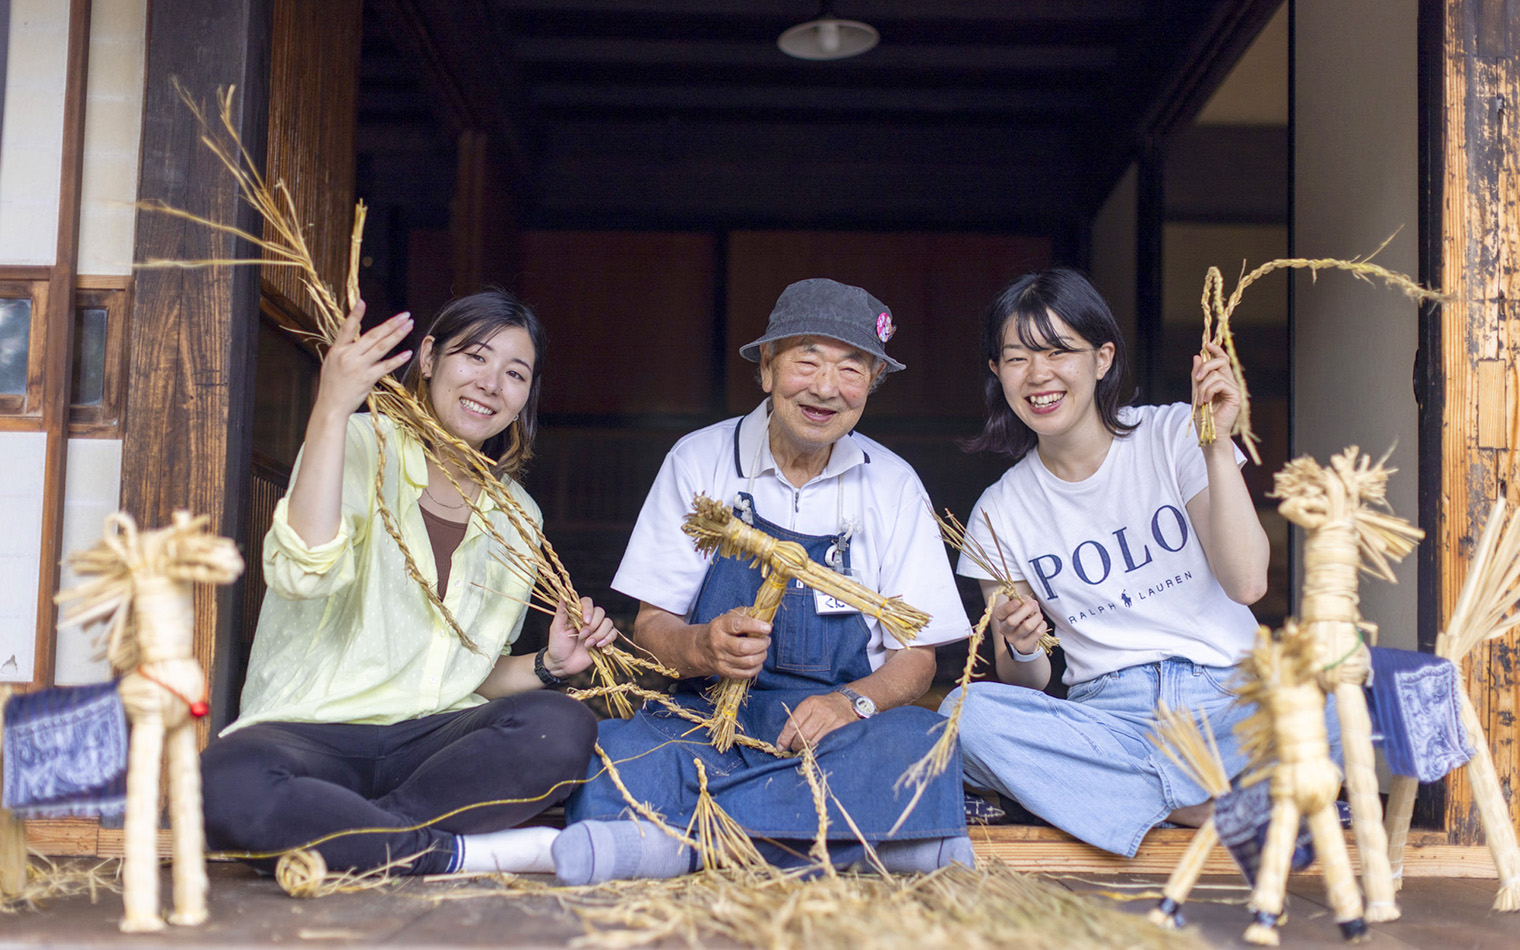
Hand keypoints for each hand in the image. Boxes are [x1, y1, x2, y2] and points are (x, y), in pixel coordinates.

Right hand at [313, 301, 414, 420]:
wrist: (331, 406)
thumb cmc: (332, 384)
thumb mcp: (331, 362)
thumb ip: (344, 349)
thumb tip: (356, 337)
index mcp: (337, 350)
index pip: (347, 328)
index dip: (355, 314)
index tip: (362, 301)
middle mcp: (348, 356)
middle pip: (373, 335)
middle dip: (391, 324)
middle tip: (405, 315)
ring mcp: (359, 367)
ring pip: (382, 347)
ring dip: (397, 335)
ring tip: (409, 326)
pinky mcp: (368, 378)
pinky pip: (385, 367)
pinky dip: (397, 360)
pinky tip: (408, 353)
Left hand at [543, 597, 618, 678]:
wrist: (562, 664)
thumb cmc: (557, 645)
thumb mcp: (557, 627)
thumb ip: (562, 610)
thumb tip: (563, 592)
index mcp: (578, 614)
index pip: (587, 602)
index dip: (588, 609)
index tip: (585, 621)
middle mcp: (589, 619)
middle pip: (600, 612)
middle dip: (593, 625)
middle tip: (582, 636)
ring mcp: (597, 630)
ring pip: (608, 623)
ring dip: (599, 634)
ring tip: (588, 644)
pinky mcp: (604, 640)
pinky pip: (613, 634)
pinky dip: (608, 639)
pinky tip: (599, 646)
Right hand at [695, 608, 770, 678]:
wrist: (700, 648)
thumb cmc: (721, 630)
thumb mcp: (729, 616)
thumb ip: (748, 615)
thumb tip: (769, 623)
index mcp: (719, 626)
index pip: (737, 625)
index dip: (755, 626)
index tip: (767, 628)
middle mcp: (718, 644)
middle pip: (744, 647)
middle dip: (761, 644)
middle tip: (766, 640)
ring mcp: (721, 660)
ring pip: (748, 661)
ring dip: (762, 655)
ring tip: (763, 649)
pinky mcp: (726, 672)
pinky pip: (747, 673)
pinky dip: (757, 667)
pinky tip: (757, 660)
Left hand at [776, 692, 857, 752]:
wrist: (847, 703)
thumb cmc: (823, 707)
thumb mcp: (809, 707)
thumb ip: (796, 721)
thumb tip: (782, 742)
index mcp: (810, 704)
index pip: (793, 724)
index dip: (785, 738)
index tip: (780, 747)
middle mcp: (821, 711)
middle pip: (802, 734)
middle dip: (795, 745)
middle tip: (794, 749)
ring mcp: (832, 720)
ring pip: (814, 741)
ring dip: (806, 749)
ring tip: (804, 750)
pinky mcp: (841, 728)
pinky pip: (826, 744)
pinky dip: (818, 749)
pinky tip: (815, 750)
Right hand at [991, 592, 1045, 656]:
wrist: (1026, 637)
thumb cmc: (1022, 617)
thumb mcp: (1021, 605)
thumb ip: (1024, 600)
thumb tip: (1031, 603)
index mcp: (1000, 617)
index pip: (1001, 612)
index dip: (1009, 607)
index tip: (1018, 601)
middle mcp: (1003, 629)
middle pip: (1012, 621)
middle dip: (1026, 609)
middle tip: (1034, 604)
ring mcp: (1012, 639)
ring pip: (1027, 626)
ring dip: (1037, 617)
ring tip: (1038, 615)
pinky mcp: (1023, 646)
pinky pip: (1037, 633)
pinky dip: (1042, 625)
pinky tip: (1040, 624)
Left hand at [1192, 341, 1241, 437]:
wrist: (1209, 433)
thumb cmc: (1203, 416)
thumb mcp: (1196, 392)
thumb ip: (1197, 376)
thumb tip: (1196, 356)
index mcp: (1222, 380)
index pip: (1222, 360)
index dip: (1216, 350)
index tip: (1206, 344)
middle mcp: (1230, 382)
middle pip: (1221, 361)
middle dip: (1206, 366)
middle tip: (1197, 379)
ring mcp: (1234, 388)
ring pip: (1216, 374)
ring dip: (1203, 387)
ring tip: (1201, 400)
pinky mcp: (1235, 395)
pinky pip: (1219, 383)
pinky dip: (1208, 391)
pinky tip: (1206, 401)